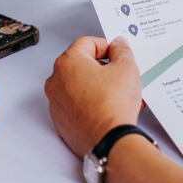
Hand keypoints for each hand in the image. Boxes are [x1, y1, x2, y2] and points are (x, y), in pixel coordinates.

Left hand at [45, 36, 143, 158]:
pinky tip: (110, 109)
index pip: (86, 43)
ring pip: (80, 86)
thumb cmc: (113, 104)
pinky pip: (76, 104)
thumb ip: (122, 51)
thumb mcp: (126, 68)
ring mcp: (56, 101)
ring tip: (121, 94)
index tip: (117, 54)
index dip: (106, 46)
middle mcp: (56, 80)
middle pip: (81, 65)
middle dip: (103, 68)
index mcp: (67, 63)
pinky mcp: (60, 119)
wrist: (108, 139)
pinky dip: (91, 103)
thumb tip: (118, 44)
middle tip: (121, 76)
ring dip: (99, 86)